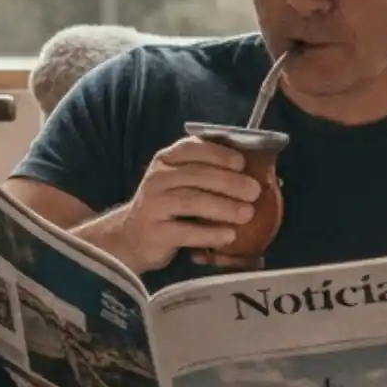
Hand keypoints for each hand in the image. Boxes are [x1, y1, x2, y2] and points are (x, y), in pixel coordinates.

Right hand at [113, 136, 260, 272]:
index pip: (192, 149)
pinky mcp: (156, 232)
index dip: (218, 154)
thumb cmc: (166, 206)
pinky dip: (210, 234)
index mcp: (165, 160)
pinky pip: (186, 231)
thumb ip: (205, 171)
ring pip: (192, 201)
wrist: (131, 237)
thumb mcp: (179, 181)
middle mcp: (157, 179)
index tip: (241, 162)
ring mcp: (154, 205)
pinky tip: (229, 235)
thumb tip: (251, 171)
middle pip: (197, 175)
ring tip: (247, 214)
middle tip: (255, 191)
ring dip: (224, 207)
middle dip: (230, 182)